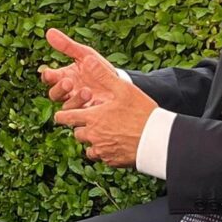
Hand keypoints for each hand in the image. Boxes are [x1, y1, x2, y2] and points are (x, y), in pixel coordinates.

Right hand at [40, 30, 117, 109]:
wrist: (120, 82)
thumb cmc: (98, 67)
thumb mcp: (85, 54)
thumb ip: (67, 45)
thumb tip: (49, 31)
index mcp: (63, 76)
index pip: (48, 78)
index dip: (48, 76)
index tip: (51, 73)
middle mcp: (67, 92)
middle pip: (54, 94)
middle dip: (60, 89)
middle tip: (69, 82)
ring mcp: (77, 104)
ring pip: (66, 107)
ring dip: (75, 100)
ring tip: (87, 91)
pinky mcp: (88, 114)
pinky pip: (82, 116)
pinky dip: (88, 110)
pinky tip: (97, 103)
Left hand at [46, 29, 157, 167]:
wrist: (158, 140)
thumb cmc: (141, 112)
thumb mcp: (123, 89)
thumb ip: (103, 75)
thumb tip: (87, 60)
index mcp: (92, 117)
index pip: (65, 117)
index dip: (63, 115)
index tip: (63, 114)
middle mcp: (93, 136)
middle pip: (76, 133)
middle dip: (81, 127)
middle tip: (92, 120)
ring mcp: (102, 151)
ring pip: (88, 147)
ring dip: (92, 140)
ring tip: (105, 132)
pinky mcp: (111, 162)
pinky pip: (101, 157)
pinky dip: (104, 151)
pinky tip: (115, 143)